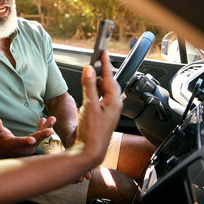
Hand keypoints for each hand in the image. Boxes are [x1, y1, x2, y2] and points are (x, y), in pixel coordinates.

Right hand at [0, 116, 55, 156]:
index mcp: (14, 144)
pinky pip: (40, 135)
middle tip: (51, 130)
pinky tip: (45, 119)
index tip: (32, 140)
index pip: (21, 143)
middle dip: (43, 135)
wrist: (5, 150)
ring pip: (40, 137)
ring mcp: (30, 146)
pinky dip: (43, 127)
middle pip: (35, 141)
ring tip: (53, 118)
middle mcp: (24, 147)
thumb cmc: (0, 140)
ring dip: (46, 128)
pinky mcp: (33, 143)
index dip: (26, 142)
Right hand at [74, 51, 122, 165]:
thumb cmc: (92, 132)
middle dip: (102, 72)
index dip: (105, 63)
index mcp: (114, 101)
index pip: (109, 77)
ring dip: (97, 82)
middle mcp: (114, 105)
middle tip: (96, 61)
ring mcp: (108, 110)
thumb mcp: (89, 105)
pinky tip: (89, 90)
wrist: (90, 151)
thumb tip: (88, 70)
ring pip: (104, 90)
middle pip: (109, 83)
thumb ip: (88, 86)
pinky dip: (94, 91)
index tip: (103, 52)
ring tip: (90, 75)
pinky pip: (100, 97)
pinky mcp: (102, 115)